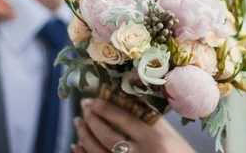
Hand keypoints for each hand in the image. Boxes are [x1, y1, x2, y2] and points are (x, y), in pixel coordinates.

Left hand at [72, 98, 195, 152]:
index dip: (104, 108)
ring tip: (79, 122)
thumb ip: (149, 118)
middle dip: (92, 120)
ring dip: (85, 136)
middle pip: (108, 136)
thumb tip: (125, 98)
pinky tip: (76, 146)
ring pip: (99, 152)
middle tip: (83, 107)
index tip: (90, 99)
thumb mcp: (169, 134)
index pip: (123, 119)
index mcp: (153, 138)